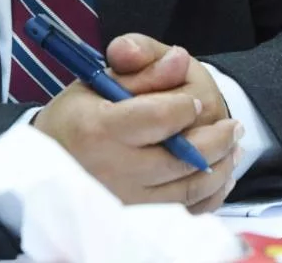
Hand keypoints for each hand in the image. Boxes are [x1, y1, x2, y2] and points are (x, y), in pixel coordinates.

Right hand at [32, 34, 240, 211]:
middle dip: (217, 139)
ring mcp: (126, 201)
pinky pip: (185, 213)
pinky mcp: (136, 221)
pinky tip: (217, 174)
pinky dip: (209, 195)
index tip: (194, 101)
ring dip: (220, 166)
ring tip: (231, 147)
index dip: (183, 107)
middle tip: (234, 126)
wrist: (47, 163)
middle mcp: (112, 169)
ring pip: (190, 188)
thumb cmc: (76, 116)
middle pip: (182, 157)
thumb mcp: (99, 81)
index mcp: (99, 128)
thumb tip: (181, 59)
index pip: (158, 118)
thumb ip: (143, 69)